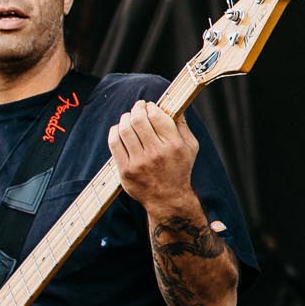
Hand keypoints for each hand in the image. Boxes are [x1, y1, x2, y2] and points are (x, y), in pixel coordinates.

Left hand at [109, 100, 200, 216]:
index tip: (149, 106)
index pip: (157, 116)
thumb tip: (173, 106)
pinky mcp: (126, 170)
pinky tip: (119, 129)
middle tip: (138, 108)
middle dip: (136, 109)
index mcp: (174, 145)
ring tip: (128, 118)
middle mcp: (156, 153)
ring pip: (124, 129)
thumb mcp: (190, 147)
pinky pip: (114, 143)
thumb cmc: (180, 169)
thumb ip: (182, 126)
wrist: (168, 199)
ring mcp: (139, 162)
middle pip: (138, 120)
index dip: (150, 107)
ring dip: (125, 118)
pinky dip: (114, 131)